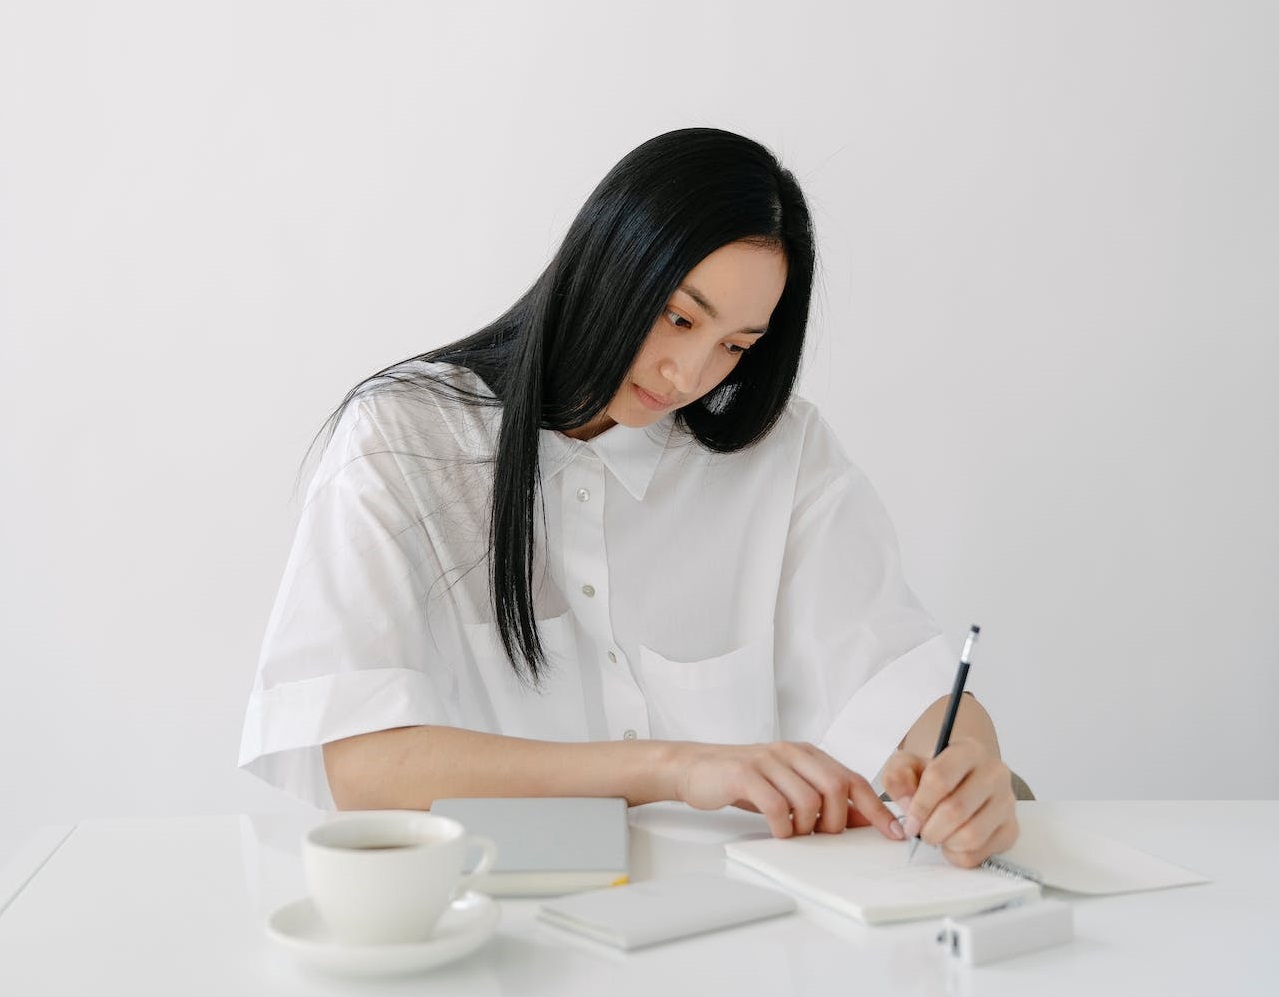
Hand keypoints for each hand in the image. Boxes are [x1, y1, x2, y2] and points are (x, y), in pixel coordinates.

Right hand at [673, 741, 905, 841]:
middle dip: (837, 822)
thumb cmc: (743, 780)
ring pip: (809, 799)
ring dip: (807, 828)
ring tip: (794, 834)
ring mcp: (768, 761)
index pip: (853, 779)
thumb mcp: (786, 785)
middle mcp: (791, 753)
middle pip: (837, 787)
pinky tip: (776, 831)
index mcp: (807, 754)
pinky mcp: (744, 774)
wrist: (694, 768)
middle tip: (822, 837)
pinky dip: (782, 827)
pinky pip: (776, 805)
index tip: (894, 833)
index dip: (876, 809)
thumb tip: (862, 821)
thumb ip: (821, 798)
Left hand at [881, 737, 1018, 866]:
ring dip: (945, 842)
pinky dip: (959, 855)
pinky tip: (952, 842)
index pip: (940, 778)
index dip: (920, 805)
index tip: (909, 820)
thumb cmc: (935, 774)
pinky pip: (981, 853)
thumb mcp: (909, 765)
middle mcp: (994, 773)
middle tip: (920, 832)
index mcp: (969, 751)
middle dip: (930, 829)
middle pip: (956, 810)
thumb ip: (898, 777)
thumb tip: (908, 805)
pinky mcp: (1011, 829)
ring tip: (936, 835)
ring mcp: (1006, 802)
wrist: (962, 782)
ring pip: (971, 836)